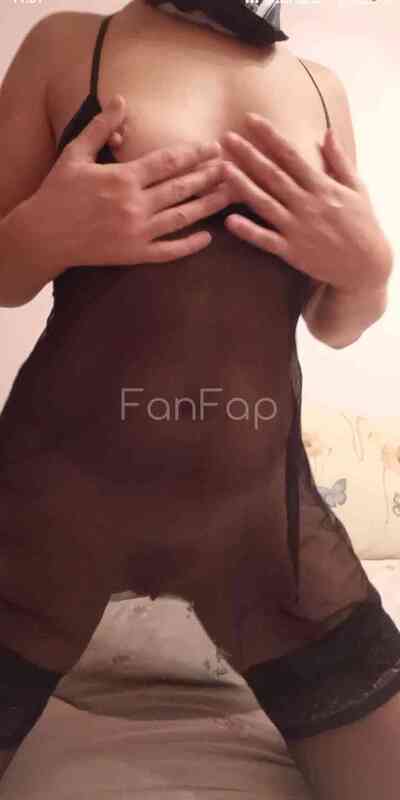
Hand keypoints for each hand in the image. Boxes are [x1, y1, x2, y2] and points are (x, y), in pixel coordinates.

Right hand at [31, 95, 231, 274]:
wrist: (45, 235)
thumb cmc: (59, 191)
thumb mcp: (76, 153)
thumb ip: (101, 127)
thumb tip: (120, 100)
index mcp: (123, 178)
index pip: (168, 162)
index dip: (194, 153)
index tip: (213, 147)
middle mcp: (134, 205)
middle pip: (182, 188)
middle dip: (209, 176)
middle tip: (232, 167)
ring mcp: (137, 232)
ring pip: (182, 217)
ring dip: (208, 206)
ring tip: (230, 196)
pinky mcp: (134, 254)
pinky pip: (169, 251)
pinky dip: (190, 245)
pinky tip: (208, 237)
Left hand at [219, 112, 392, 292]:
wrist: (366, 266)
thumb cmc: (363, 224)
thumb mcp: (357, 188)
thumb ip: (339, 160)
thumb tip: (326, 133)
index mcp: (321, 186)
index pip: (290, 155)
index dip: (269, 136)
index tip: (250, 119)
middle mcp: (307, 204)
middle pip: (272, 174)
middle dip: (248, 154)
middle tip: (226, 137)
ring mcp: (298, 228)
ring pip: (265, 203)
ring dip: (242, 185)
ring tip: (222, 169)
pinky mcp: (292, 252)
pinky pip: (266, 240)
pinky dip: (248, 231)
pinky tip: (229, 221)